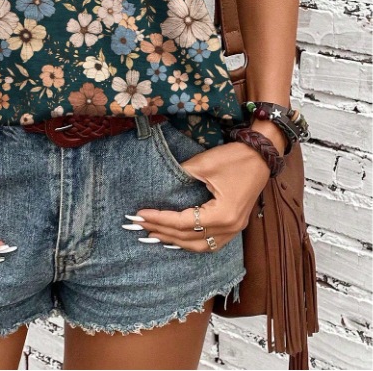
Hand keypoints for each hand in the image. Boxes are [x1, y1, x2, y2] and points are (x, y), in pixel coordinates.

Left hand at [133, 141, 270, 251]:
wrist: (261, 155)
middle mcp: (229, 228)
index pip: (183, 223)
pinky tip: (177, 239)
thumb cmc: (235, 158)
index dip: (160, 219)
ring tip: (154, 234)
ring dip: (176, 242)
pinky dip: (191, 242)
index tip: (139, 215)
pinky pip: (210, 243)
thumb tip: (160, 184)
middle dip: (162, 232)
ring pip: (200, 246)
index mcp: (222, 215)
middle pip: (189, 238)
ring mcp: (234, 229)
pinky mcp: (234, 225)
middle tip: (139, 226)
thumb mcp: (204, 164)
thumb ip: (181, 176)